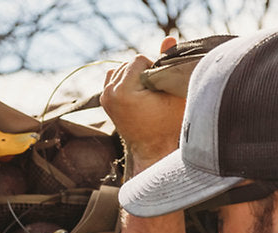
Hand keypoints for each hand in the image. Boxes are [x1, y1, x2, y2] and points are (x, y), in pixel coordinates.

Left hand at [100, 39, 185, 175]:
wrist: (153, 150)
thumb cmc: (168, 125)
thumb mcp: (172, 94)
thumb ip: (168, 64)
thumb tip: (168, 38)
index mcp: (124, 91)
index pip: (138, 60)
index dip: (153, 68)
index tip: (160, 86)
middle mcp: (110, 92)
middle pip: (128, 63)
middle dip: (142, 72)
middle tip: (154, 92)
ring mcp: (105, 97)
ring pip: (120, 69)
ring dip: (133, 76)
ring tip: (146, 94)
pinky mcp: (104, 100)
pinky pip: (113, 78)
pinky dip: (124, 81)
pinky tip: (136, 94)